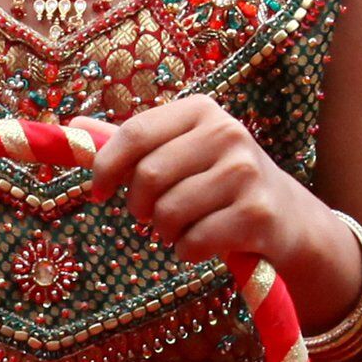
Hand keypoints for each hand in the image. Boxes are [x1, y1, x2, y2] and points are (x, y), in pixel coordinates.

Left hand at [78, 96, 341, 281]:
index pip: (135, 133)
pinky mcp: (257, 214)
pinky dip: (188, 251)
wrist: (288, 218)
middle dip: (140, 207)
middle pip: (148, 177)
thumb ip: (132, 141)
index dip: (106, 167)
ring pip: (168, 213)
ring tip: (183, 228)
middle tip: (154, 215)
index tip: (99, 192)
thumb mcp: (182, 151)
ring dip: (166, 232)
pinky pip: (193, 242)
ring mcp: (246, 172)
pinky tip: (203, 243)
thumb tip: (73, 123)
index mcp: (201, 110)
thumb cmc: (220, 182)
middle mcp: (227, 133)